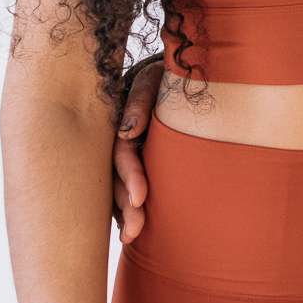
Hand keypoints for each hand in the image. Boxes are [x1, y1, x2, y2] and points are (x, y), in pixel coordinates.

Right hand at [110, 58, 158, 241]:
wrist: (185, 66)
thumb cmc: (169, 72)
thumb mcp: (154, 77)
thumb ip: (141, 99)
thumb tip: (127, 131)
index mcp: (121, 121)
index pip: (122, 154)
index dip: (129, 177)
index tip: (140, 200)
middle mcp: (121, 139)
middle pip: (117, 176)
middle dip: (124, 206)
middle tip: (134, 231)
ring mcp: (129, 150)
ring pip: (120, 184)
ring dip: (123, 211)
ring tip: (132, 236)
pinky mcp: (140, 157)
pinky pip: (129, 183)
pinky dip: (127, 204)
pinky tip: (128, 226)